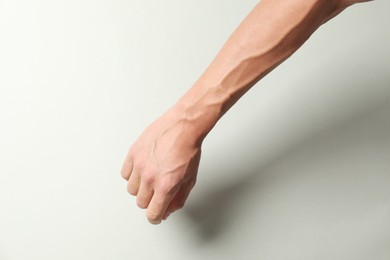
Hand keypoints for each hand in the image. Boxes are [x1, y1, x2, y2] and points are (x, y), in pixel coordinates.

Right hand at [121, 107, 201, 223]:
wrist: (184, 126)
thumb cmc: (189, 149)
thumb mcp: (190, 179)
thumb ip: (178, 199)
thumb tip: (167, 211)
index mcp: (165, 186)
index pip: (153, 214)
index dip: (156, 216)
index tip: (157, 214)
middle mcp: (150, 177)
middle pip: (141, 203)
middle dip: (151, 200)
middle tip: (159, 190)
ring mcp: (139, 165)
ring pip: (132, 190)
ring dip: (141, 188)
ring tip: (152, 176)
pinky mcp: (133, 153)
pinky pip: (125, 174)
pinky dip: (133, 174)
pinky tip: (143, 168)